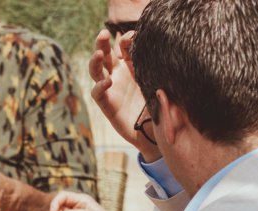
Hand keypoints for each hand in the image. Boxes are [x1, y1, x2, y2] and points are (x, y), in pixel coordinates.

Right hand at [89, 30, 160, 161]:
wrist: (155, 130)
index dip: (125, 39)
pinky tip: (107, 82)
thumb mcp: (160, 81)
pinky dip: (99, 87)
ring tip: (99, 54)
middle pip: (105, 54)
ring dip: (95, 61)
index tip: (132, 35)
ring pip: (96, 71)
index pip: (122, 47)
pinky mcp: (107, 105)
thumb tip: (162, 48)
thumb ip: (157, 66)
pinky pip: (97, 94)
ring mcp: (111, 89)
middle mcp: (118, 75)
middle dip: (101, 42)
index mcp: (130, 66)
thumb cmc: (160, 104)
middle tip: (102, 33)